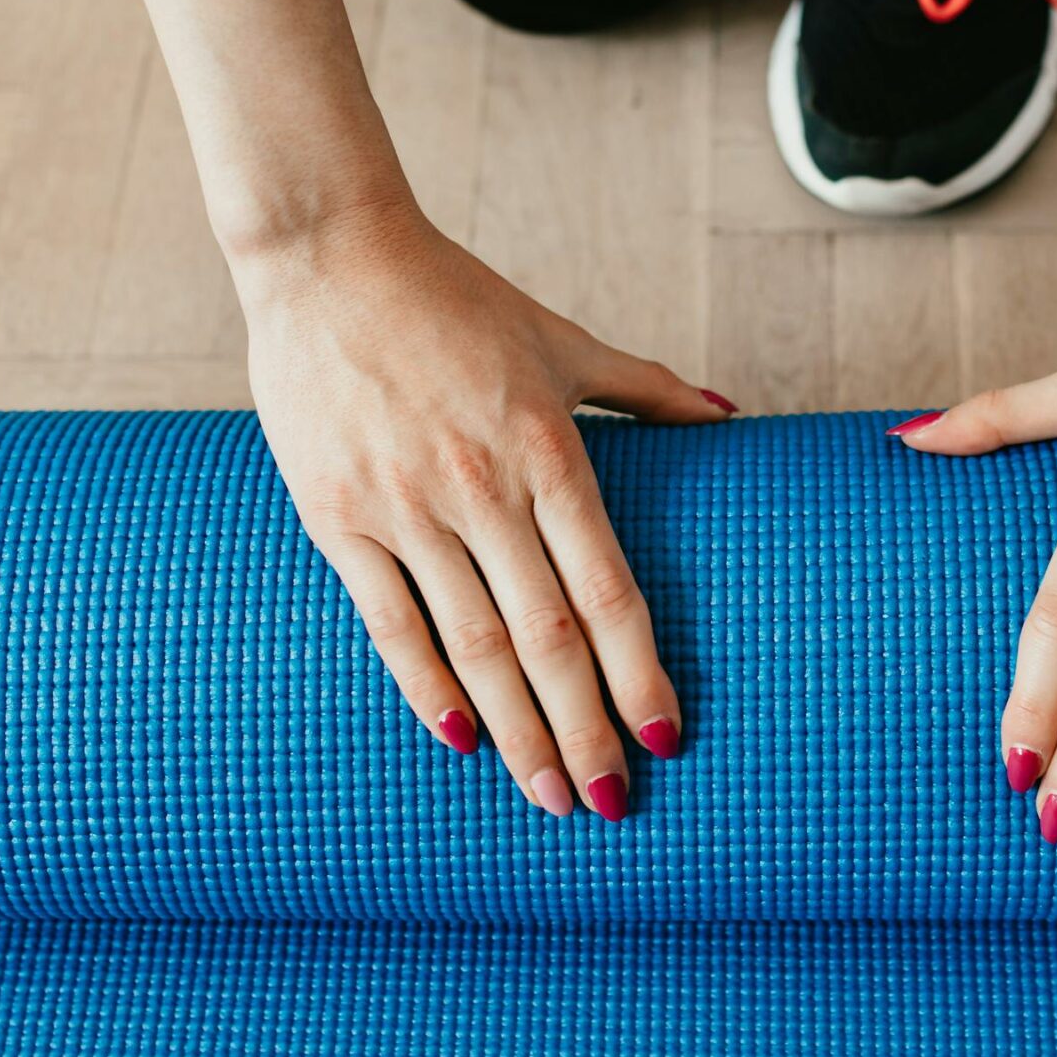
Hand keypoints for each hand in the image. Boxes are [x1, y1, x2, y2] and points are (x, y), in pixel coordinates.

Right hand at [236, 199, 732, 817]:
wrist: (327, 255)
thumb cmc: (452, 298)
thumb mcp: (560, 340)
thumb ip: (645, 390)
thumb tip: (730, 417)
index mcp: (549, 450)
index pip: (608, 590)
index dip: (640, 672)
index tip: (666, 737)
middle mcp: (482, 488)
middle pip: (547, 638)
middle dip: (584, 729)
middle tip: (607, 801)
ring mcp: (406, 507)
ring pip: (473, 645)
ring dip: (514, 730)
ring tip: (547, 793)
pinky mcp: (337, 515)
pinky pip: (388, 620)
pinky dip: (424, 686)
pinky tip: (458, 739)